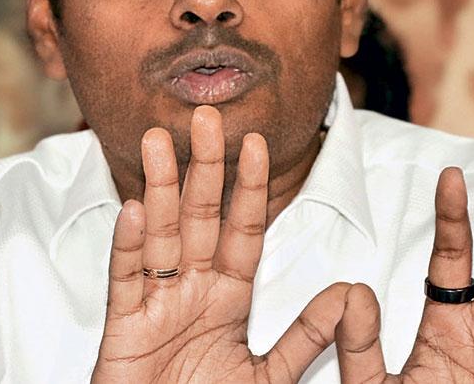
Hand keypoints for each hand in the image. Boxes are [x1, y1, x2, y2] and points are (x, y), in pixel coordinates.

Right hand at [91, 106, 348, 382]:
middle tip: (205, 115)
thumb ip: (305, 336)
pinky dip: (127, 247)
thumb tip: (350, 294)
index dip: (249, 188)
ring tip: (160, 140)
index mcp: (227, 298)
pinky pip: (126, 281)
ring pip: (158, 235)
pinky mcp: (123, 330)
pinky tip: (132, 209)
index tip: (258, 143)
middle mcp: (191, 292)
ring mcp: (155, 307)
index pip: (242, 231)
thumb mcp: (270, 377)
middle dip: (202, 167)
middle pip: (198, 218)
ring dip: (159, 187)